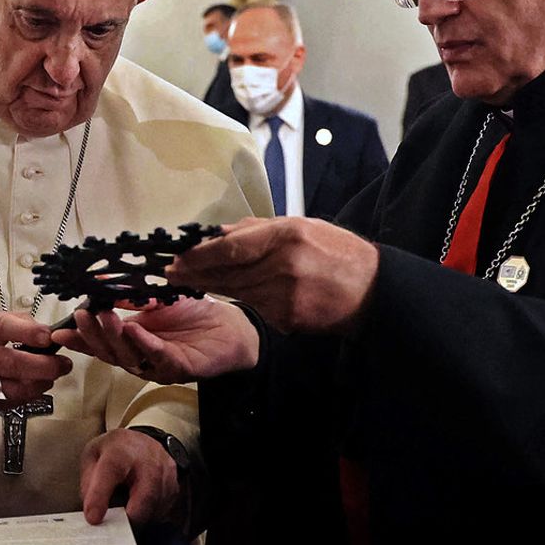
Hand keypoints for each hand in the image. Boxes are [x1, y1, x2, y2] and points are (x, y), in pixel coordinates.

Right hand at [0, 308, 71, 409]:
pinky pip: (7, 402)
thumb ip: (12, 320)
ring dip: (39, 384)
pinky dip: (27, 395)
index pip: (0, 329)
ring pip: (11, 389)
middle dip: (43, 366)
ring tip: (53, 375)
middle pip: (10, 364)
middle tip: (63, 363)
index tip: (49, 336)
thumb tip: (44, 330)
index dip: (27, 333)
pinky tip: (37, 386)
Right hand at [53, 298, 258, 382]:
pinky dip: (144, 344)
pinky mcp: (179, 369)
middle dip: (92, 335)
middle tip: (83, 315)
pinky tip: (134, 329)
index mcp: (131, 342)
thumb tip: (100, 281)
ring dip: (114, 338)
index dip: (79, 339)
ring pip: (128, 359)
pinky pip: (157, 357)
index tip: (59, 330)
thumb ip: (128, 295)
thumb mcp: (154, 298)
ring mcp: (158, 366)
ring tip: (105, 316)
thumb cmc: (193, 313)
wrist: (231, 326)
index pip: (99, 343)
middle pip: (108, 353)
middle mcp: (140, 358)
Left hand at [78, 428, 180, 525]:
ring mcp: (166, 473)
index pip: (111, 471)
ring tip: (124, 514)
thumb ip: (89, 483)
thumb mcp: (93, 456)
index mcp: (121, 450)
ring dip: (138, 519)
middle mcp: (148, 459)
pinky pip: (163, 511)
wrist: (142, 442)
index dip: (101, 496)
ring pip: (155, 508)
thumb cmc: (115, 451)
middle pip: (145, 495)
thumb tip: (91, 512)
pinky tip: (138, 509)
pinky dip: (148, 517)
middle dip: (129, 519)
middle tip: (114, 530)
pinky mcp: (175, 487)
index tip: (93, 519)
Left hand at [166, 217, 378, 332]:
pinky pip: (257, 308)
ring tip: (190, 281)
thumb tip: (219, 234)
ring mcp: (286, 296)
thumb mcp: (301, 226)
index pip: (231, 247)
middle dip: (197, 274)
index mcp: (287, 236)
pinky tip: (231, 294)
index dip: (200, 255)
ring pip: (237, 292)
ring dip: (212, 288)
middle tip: (171, 273)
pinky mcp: (289, 318)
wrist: (373, 289)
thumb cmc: (336, 251)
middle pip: (228, 273)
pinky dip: (244, 300)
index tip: (178, 257)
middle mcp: (284, 266)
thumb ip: (259, 230)